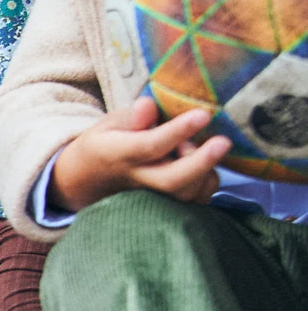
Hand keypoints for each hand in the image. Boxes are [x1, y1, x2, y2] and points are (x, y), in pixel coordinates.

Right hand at [51, 97, 230, 212]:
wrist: (86, 181)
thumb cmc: (104, 145)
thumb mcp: (107, 124)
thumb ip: (131, 116)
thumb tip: (149, 105)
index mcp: (119, 154)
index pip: (150, 146)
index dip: (178, 131)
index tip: (203, 114)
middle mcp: (137, 180)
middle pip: (171, 180)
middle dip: (201, 162)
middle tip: (223, 141)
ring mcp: (152, 197)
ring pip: (187, 193)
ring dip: (205, 169)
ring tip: (205, 145)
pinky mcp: (166, 206)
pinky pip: (195, 200)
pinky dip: (207, 181)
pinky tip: (204, 163)